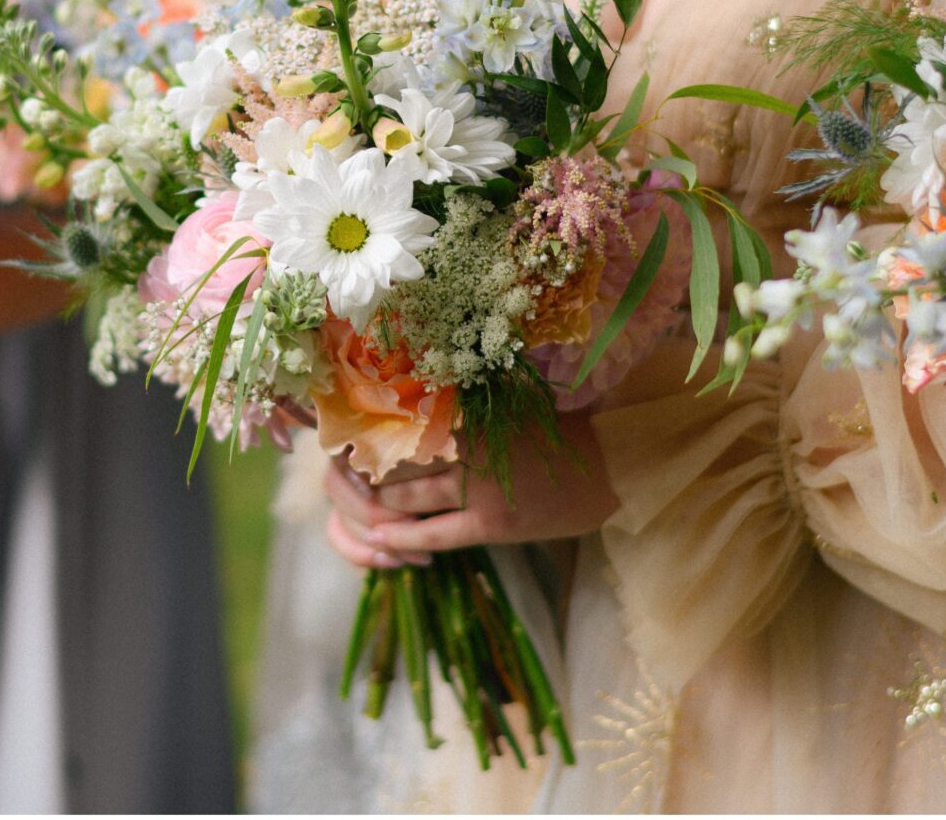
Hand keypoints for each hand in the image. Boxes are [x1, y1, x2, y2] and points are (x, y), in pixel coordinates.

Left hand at [322, 420, 614, 570]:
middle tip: (340, 479)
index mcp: (463, 407)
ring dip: (376, 506)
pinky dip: (402, 539)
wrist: (605, 466)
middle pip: (391, 460)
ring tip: (357, 508)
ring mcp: (476, 484)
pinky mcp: (490, 522)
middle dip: (361, 474)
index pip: (395, 420)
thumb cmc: (552, 429)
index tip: (342, 439)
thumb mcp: (499, 404)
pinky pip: (431, 533)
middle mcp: (463, 442)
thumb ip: (455, 408)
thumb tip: (402, 407)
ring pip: (404, 498)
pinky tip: (381, 541)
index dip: (363, 432)